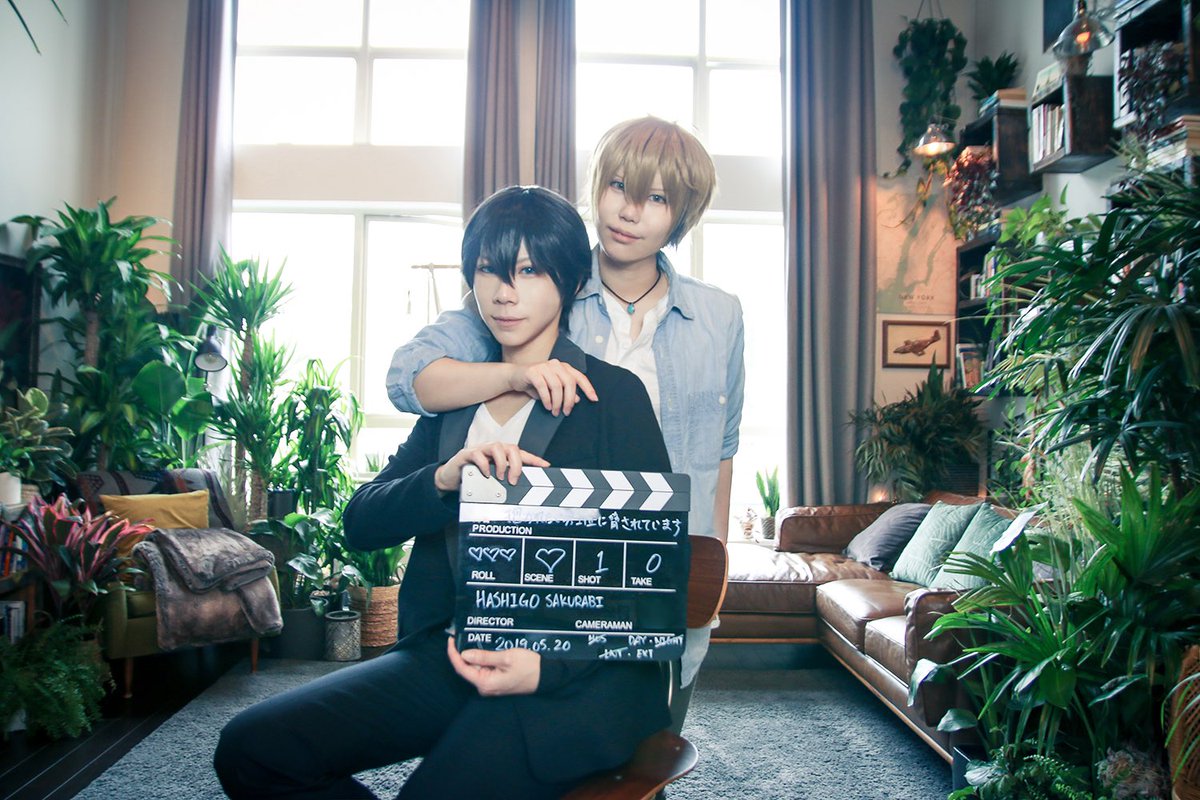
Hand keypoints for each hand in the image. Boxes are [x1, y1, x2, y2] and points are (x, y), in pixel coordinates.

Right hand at [433, 442, 549, 491]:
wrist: (451, 476)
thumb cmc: (475, 477)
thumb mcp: (493, 479)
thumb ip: (505, 480)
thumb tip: (520, 490)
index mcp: (501, 454)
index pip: (521, 454)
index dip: (534, 459)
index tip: (546, 466)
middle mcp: (493, 449)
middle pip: (511, 448)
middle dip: (516, 464)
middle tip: (514, 480)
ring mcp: (480, 450)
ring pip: (496, 446)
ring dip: (501, 463)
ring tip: (500, 477)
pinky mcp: (466, 454)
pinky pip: (477, 454)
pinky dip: (484, 464)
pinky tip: (486, 474)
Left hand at [447, 637, 539, 695]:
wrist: (545, 676)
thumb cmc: (528, 666)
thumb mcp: (506, 658)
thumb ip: (484, 657)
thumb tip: (464, 654)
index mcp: (485, 683)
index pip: (462, 668)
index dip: (454, 654)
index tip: (451, 638)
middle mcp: (485, 687)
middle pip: (467, 669)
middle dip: (462, 652)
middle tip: (461, 634)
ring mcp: (490, 685)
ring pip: (475, 668)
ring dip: (472, 655)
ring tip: (470, 638)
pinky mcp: (496, 682)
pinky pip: (483, 669)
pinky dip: (481, 659)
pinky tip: (481, 647)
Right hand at [511, 359, 597, 415]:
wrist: (515, 376)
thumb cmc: (535, 383)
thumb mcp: (552, 389)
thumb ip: (565, 393)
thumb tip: (578, 400)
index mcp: (563, 367)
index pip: (579, 377)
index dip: (588, 388)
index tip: (594, 399)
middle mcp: (555, 364)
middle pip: (569, 382)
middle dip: (569, 400)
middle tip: (566, 412)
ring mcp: (544, 366)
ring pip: (557, 386)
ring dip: (557, 402)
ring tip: (554, 411)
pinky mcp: (533, 371)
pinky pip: (543, 387)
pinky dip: (546, 399)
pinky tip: (547, 406)